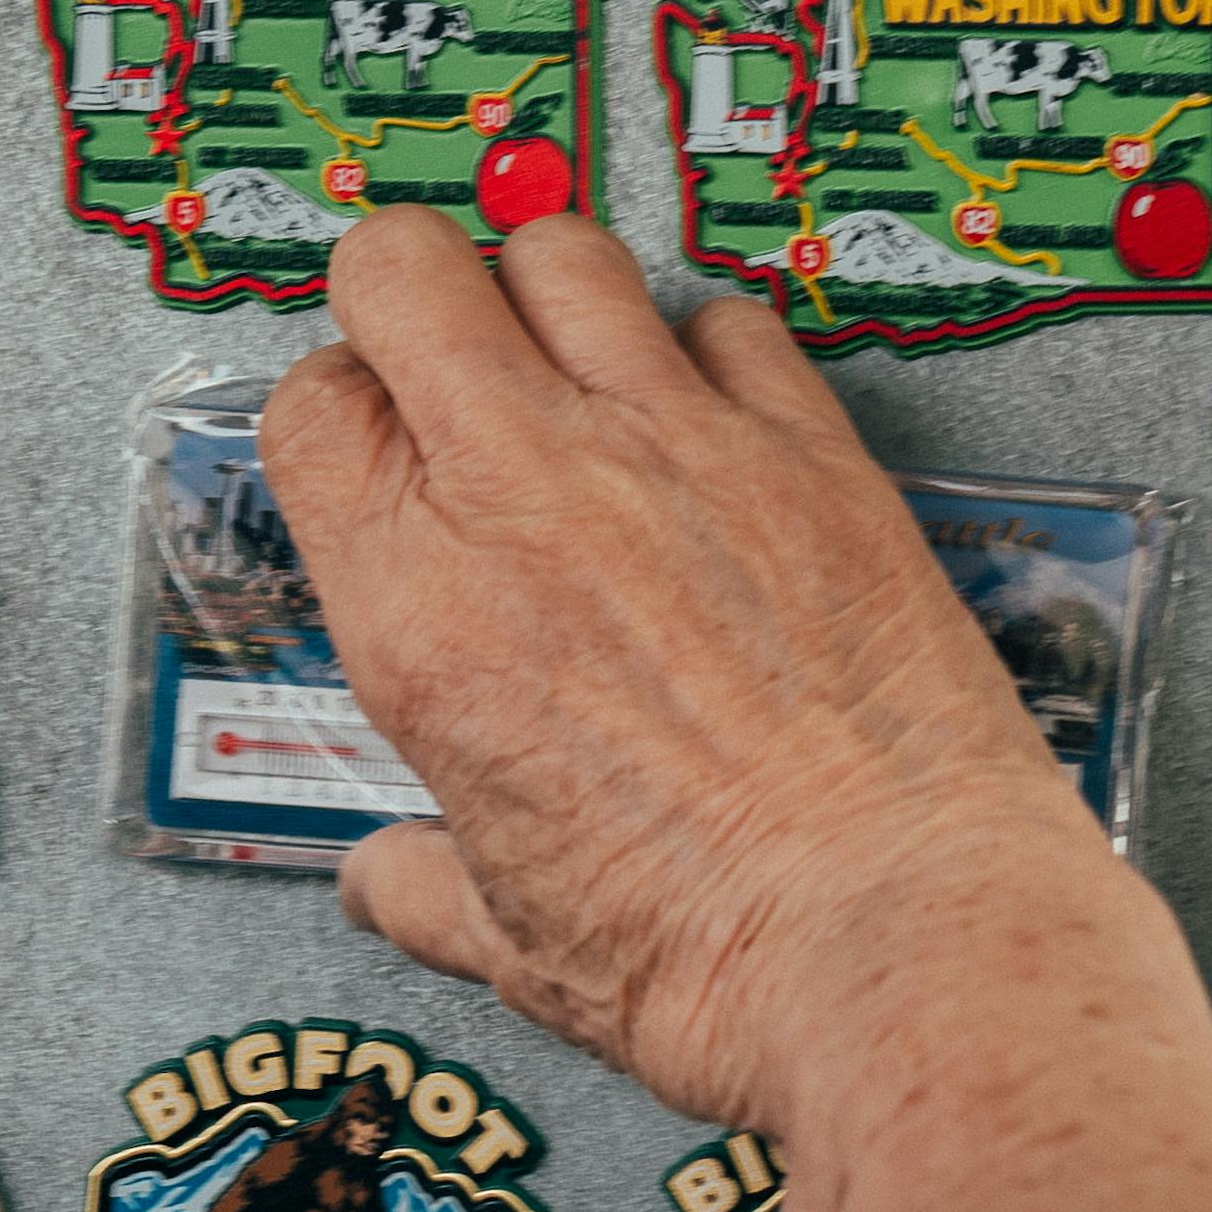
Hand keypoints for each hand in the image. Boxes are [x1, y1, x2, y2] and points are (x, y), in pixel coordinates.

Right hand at [265, 209, 1211, 1211]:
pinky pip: (730, 317)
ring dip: (545, 289)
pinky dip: (707, 344)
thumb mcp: (514, 945)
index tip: (366, 448)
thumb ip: (426, 886)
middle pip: (406, 270)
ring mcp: (678, 454)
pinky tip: (715, 414)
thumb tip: (390, 878)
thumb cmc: (719, 960)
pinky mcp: (812, 454)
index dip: (331, 415)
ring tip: (569, 356)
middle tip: (440, 350)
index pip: (308, 406)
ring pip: (561, 250)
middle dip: (405, 291)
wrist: (903, 954)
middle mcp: (532, 499)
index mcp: (423, 613)